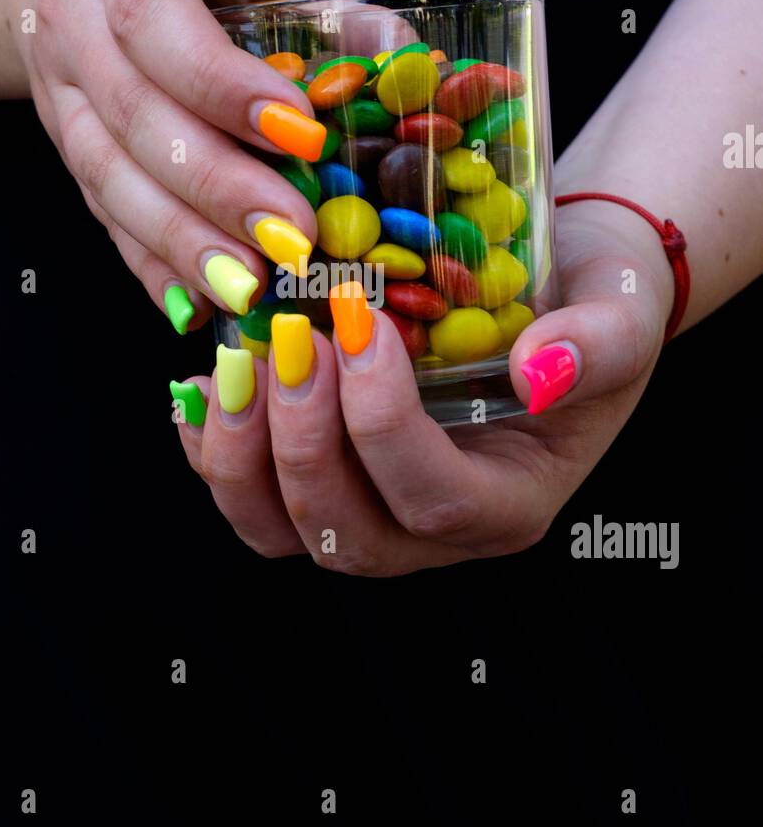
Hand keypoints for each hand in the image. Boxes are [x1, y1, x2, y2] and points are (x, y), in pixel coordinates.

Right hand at [10, 0, 363, 328]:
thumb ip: (332, 1)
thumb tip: (416, 71)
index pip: (155, 19)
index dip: (223, 84)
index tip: (302, 135)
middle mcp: (75, 22)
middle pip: (135, 116)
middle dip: (219, 186)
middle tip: (294, 238)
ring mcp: (61, 93)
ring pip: (110, 179)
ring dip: (185, 243)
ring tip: (253, 287)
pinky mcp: (67, 149)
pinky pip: (105, 218)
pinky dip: (155, 267)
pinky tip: (203, 307)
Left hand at [176, 197, 675, 572]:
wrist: (558, 291)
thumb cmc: (594, 303)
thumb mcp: (621, 313)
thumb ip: (597, 345)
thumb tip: (539, 368)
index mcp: (508, 503)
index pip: (435, 500)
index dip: (383, 423)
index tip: (361, 322)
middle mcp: (433, 530)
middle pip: (344, 535)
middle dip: (301, 438)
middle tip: (289, 336)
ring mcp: (372, 511)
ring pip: (280, 531)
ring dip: (242, 451)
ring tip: (237, 359)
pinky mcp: (327, 478)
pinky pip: (250, 495)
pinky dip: (213, 445)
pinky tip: (204, 381)